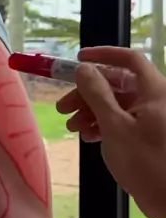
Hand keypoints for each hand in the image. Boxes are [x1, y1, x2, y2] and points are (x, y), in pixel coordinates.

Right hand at [56, 46, 165, 217]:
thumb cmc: (145, 162)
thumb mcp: (114, 126)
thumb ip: (97, 94)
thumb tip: (84, 69)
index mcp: (154, 91)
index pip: (129, 60)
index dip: (104, 55)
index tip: (79, 59)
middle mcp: (155, 100)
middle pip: (117, 84)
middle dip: (88, 92)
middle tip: (63, 107)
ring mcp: (151, 118)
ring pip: (117, 104)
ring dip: (92, 111)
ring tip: (73, 127)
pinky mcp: (147, 136)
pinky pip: (122, 121)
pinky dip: (103, 125)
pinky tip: (88, 136)